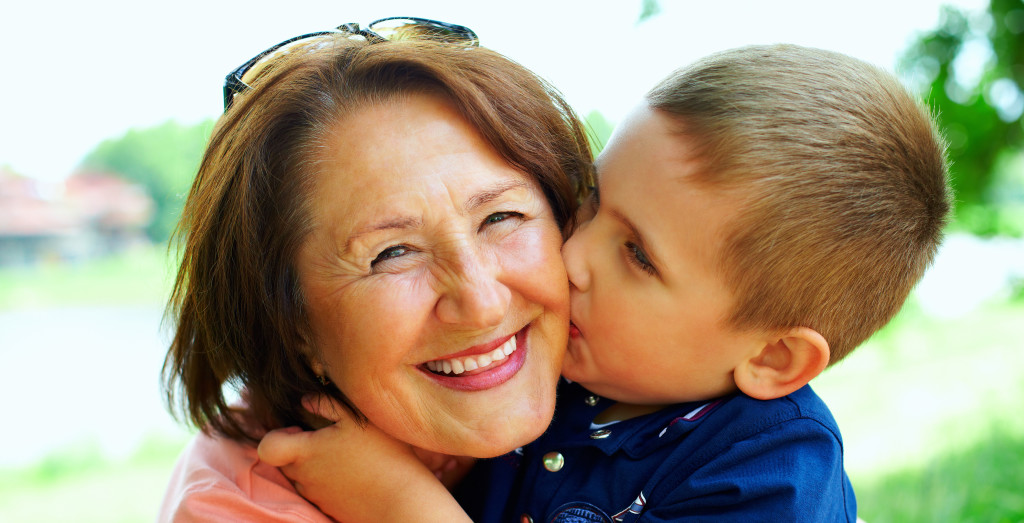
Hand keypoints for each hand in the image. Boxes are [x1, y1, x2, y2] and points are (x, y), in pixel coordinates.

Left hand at [258, 395, 472, 521]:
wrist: (401, 499)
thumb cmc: (381, 455)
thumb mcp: (356, 419)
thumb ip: (325, 404)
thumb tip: (304, 400)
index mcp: (305, 453)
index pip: (267, 446)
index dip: (278, 434)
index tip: (301, 429)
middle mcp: (304, 478)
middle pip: (284, 460)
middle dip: (300, 448)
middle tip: (330, 439)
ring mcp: (316, 496)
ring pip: (302, 476)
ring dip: (316, 465)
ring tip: (347, 456)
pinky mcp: (328, 508)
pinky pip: (319, 490)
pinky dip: (330, 480)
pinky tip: (355, 472)